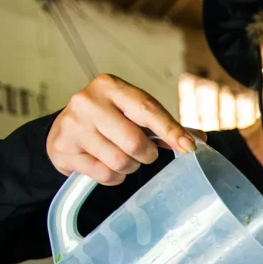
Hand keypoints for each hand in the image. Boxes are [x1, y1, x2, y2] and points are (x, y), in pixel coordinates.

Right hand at [46, 73, 205, 185]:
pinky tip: (105, 164)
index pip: (147, 109)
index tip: (189, 147)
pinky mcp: (63, 149)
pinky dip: (113, 177)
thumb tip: (199, 141)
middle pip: (134, 142)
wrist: (64, 131)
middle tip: (143, 153)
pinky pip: (104, 175)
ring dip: (129, 167)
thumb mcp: (132, 114)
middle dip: (146, 155)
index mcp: (110, 86)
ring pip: (120, 162)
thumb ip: (164, 126)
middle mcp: (88, 101)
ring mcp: (72, 125)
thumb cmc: (108, 120)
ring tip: (122, 157)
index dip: (171, 130)